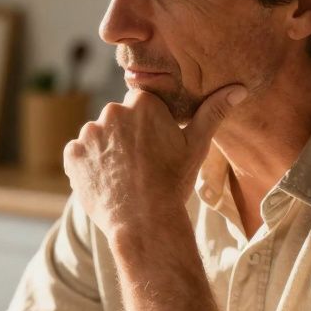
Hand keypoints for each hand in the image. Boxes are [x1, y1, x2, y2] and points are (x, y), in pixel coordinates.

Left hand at [63, 84, 246, 239]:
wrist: (143, 222)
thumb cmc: (172, 183)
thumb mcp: (196, 146)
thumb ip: (213, 113)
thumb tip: (239, 89)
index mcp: (142, 103)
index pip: (140, 105)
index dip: (148, 126)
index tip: (153, 147)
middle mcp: (112, 112)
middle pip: (117, 119)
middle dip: (125, 136)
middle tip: (139, 164)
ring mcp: (88, 134)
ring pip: (97, 137)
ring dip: (105, 151)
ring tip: (123, 175)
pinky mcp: (71, 154)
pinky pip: (79, 155)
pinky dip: (88, 166)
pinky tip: (106, 182)